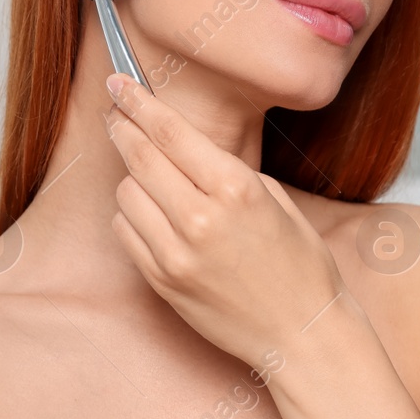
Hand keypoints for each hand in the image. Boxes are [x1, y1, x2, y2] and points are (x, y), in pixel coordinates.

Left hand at [102, 73, 347, 368]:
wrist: (303, 335)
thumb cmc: (300, 265)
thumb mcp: (274, 200)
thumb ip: (224, 171)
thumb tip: (180, 146)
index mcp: (235, 189)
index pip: (170, 132)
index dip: (138, 101)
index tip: (119, 83)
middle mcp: (200, 218)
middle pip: (139, 157)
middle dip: (122, 127)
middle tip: (116, 112)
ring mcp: (176, 254)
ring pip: (125, 194)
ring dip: (132, 178)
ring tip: (152, 177)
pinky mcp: (162, 281)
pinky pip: (127, 233)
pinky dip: (132, 216)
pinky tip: (153, 215)